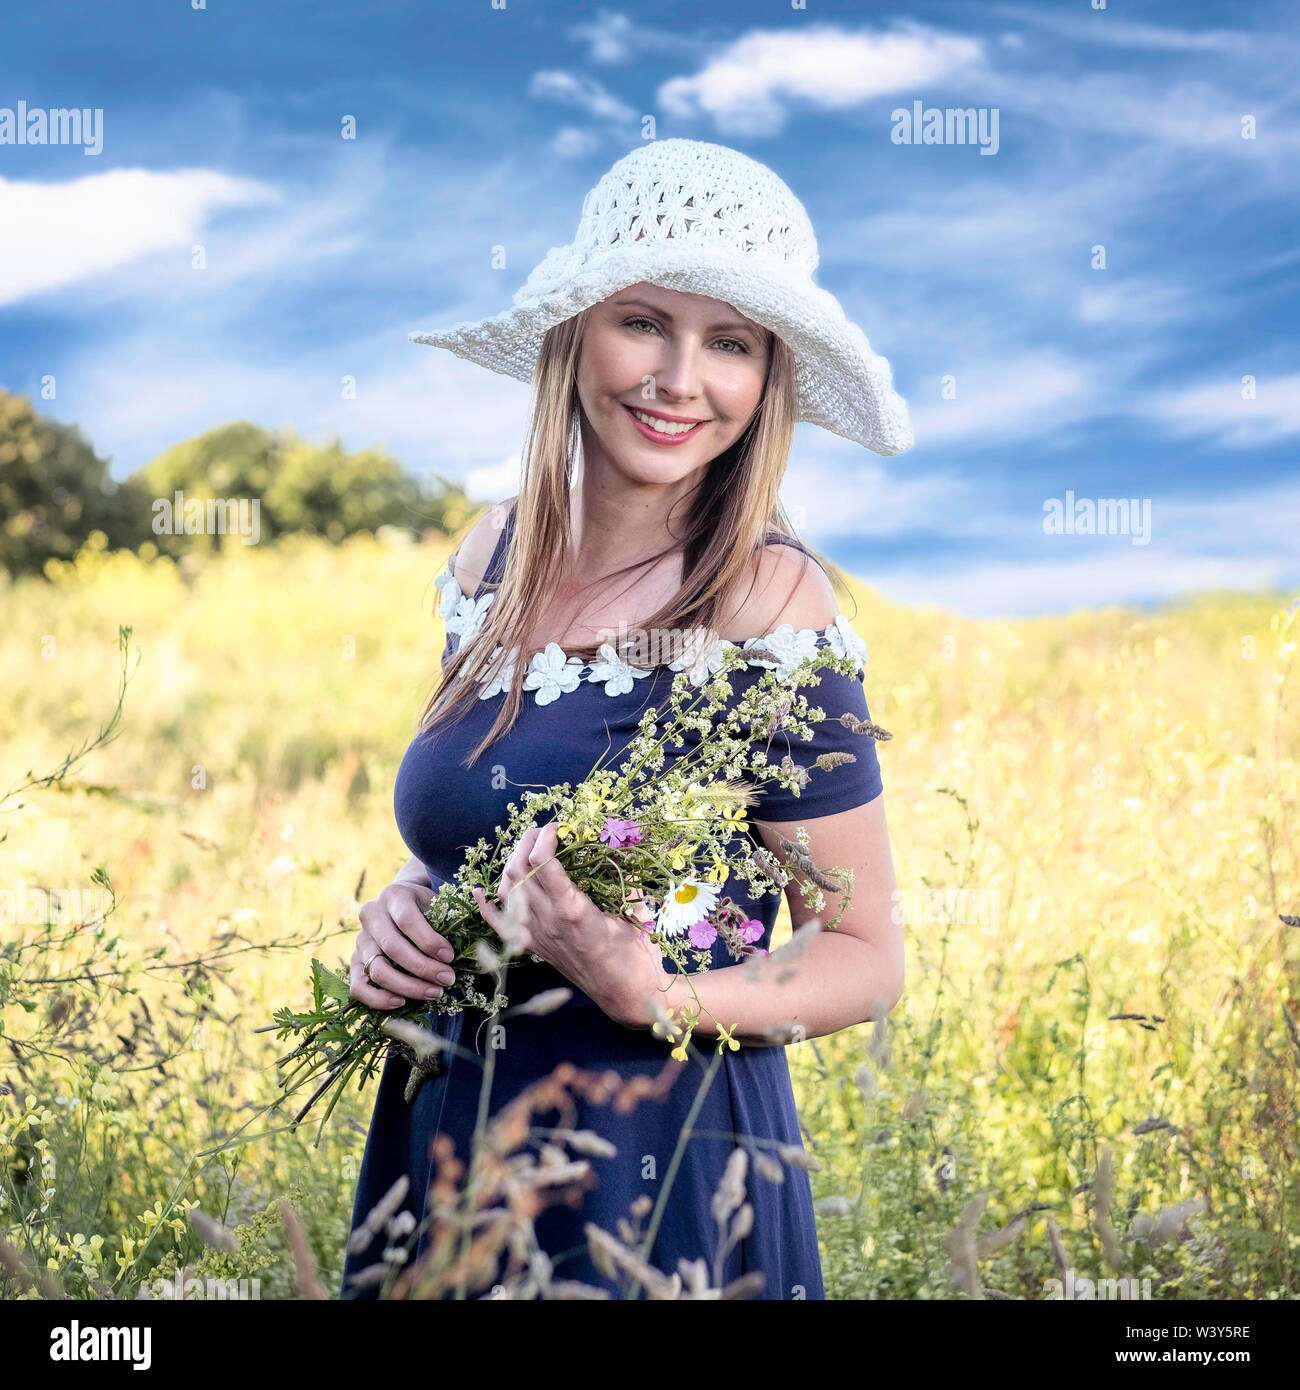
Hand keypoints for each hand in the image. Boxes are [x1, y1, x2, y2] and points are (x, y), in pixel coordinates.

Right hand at [349, 878, 458, 1010]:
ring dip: (407, 987)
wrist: (401, 902)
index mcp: (394, 895)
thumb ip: (446, 923)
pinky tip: (402, 1002)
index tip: (450, 957)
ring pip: (377, 969)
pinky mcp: (354, 960)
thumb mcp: (436, 904)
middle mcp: (371, 915)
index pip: (408, 919)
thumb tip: (462, 955)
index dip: (429, 941)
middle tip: (448, 980)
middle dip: (423, 968)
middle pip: (393, 947)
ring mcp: (360, 939)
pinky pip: (358, 987)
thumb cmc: (425, 906)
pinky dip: (378, 999)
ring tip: (434, 993)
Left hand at [471, 823, 665, 1026]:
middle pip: (518, 869)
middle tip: (544, 831)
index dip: (547, 834)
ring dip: (511, 863)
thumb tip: (624, 844)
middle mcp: (547, 919)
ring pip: (506, 890)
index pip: (542, 860)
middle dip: (526, 841)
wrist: (625, 992)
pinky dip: (485, 906)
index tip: (561, 825)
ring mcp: (536, 934)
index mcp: (572, 908)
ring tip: (528, 849)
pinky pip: (498, 926)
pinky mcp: (533, 946)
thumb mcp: (636, 908)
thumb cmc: (636, 952)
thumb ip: (627, 876)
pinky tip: (480, 890)